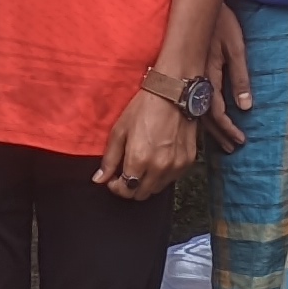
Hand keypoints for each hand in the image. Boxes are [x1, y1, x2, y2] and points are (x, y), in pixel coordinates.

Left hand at [96, 85, 199, 199]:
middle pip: (141, 194)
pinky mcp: (188, 161)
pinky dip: (162, 175)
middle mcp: (159, 167)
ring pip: (157, 189)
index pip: (126, 190)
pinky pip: (172, 178)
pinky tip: (157, 160)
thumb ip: (109, 159)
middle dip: (130, 187)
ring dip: (147, 182)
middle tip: (126, 173)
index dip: (116, 187)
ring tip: (142, 165)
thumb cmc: (144, 108)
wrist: (173, 93)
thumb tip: (98, 180)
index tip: (113, 179)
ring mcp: (176, 166)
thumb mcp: (119, 131)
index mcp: (139, 160)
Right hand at [204, 5, 252, 151]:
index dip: (227, 128)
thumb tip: (245, 106)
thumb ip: (239, 77)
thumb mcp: (236, 48)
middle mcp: (197, 81)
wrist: (200, 6)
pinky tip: (206, 121)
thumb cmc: (222, 24)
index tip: (239, 141)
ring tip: (221, 142)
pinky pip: (194, 100)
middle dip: (219, 134)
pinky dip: (202, 116)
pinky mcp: (189, 73)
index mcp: (208, 76)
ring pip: (197, 111)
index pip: (216, 111)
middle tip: (231, 149)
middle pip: (205, 117)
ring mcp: (190, 78)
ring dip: (211, 128)